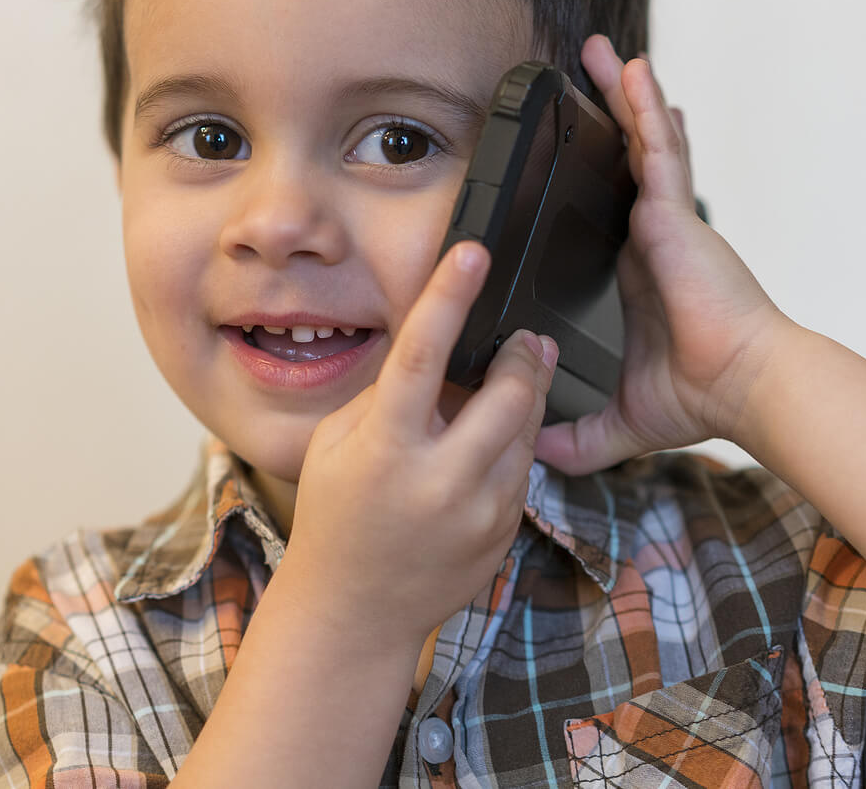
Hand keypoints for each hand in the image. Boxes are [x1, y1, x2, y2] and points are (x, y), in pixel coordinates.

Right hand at [278, 241, 556, 644]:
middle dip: (524, 354)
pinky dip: (515, 442)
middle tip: (524, 335)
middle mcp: (439, 480)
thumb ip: (387, 395)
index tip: (473, 254)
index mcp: (386, 449)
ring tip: (518, 374)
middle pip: (509, 393)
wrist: (353, 611)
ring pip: (528, 428)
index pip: (422, 355)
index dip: (449, 296)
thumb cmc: (337, 514)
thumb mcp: (337, 444)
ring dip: (528, 394)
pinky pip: (524, 468)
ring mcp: (479, 512)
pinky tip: (494, 437)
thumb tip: (439, 348)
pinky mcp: (504, 532)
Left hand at [534, 36, 790, 474]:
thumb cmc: (702, 395)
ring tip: (601, 51)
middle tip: (581, 72)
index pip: (613, 206)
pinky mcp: (676, 215)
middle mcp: (653, 236)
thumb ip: (579, 435)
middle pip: (626, 161)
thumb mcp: (621, 418)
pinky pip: (658, 150)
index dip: (598, 172)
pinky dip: (646, 109)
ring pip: (642, 144)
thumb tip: (538, 460)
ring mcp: (668, 220)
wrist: (746, 388)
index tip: (575, 146)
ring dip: (625, 96)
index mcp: (638, 270)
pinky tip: (636, 70)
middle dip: (607, 116)